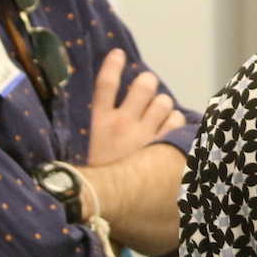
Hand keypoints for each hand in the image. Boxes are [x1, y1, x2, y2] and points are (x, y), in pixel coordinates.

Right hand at [87, 49, 183, 168]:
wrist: (99, 202)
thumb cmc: (89, 174)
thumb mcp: (80, 147)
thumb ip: (91, 126)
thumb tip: (102, 108)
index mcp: (97, 122)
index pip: (106, 83)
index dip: (113, 64)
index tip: (118, 54)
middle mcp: (121, 124)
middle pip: (143, 86)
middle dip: (147, 83)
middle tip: (145, 88)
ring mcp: (143, 136)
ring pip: (163, 102)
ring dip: (161, 103)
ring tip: (156, 111)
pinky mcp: (159, 149)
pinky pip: (176, 123)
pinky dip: (175, 122)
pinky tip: (168, 127)